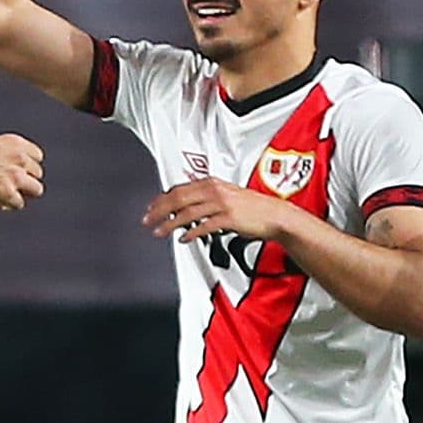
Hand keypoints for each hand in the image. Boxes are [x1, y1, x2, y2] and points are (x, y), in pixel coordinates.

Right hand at [0, 134, 44, 209]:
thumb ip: (9, 158)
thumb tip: (21, 179)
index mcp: (15, 143)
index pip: (37, 156)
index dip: (27, 166)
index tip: (17, 170)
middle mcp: (19, 158)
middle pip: (37, 174)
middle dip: (26, 180)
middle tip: (8, 184)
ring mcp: (15, 176)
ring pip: (36, 190)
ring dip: (23, 193)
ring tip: (6, 193)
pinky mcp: (7, 193)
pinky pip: (19, 204)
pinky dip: (9, 204)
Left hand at [145, 178, 288, 246]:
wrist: (275, 214)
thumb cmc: (253, 208)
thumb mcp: (227, 196)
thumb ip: (207, 198)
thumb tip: (188, 207)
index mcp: (212, 183)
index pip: (179, 189)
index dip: (162, 199)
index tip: (151, 208)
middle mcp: (214, 190)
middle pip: (179, 198)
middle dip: (159, 210)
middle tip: (148, 220)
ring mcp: (222, 203)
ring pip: (188, 212)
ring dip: (170, 223)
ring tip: (160, 232)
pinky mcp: (229, 218)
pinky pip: (205, 226)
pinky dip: (192, 233)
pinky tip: (184, 239)